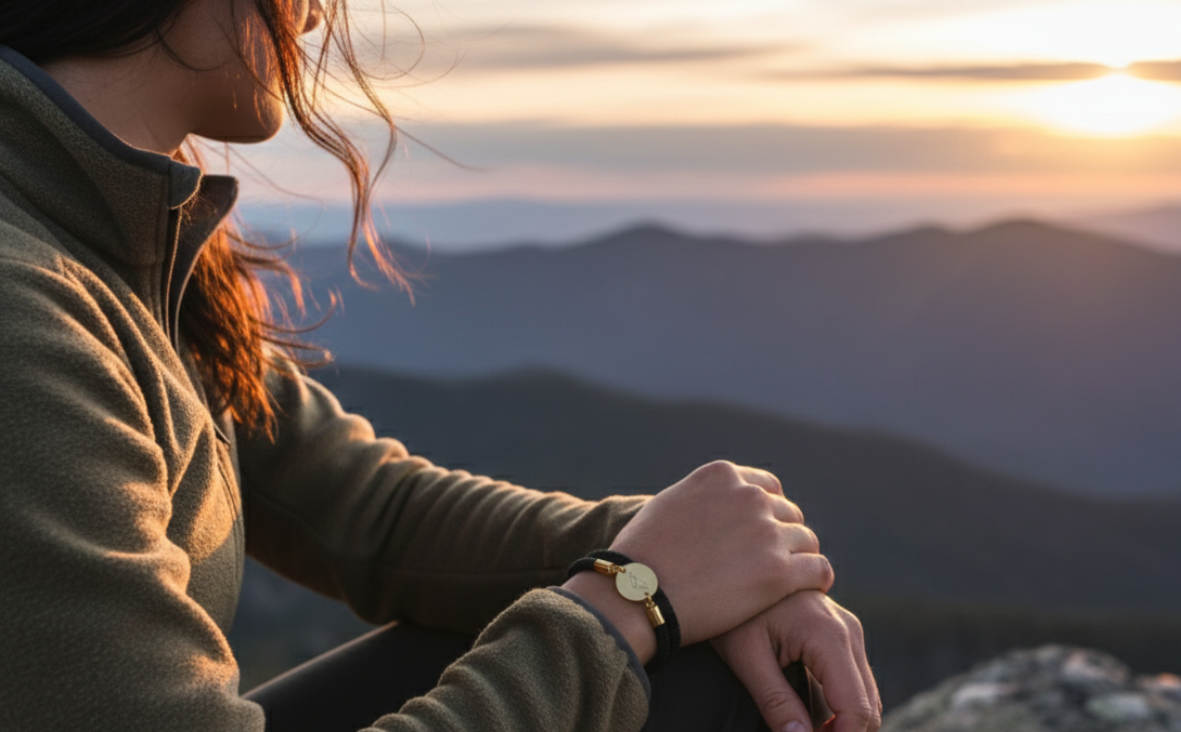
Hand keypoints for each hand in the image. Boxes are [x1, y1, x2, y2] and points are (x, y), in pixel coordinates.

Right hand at [563, 461, 833, 661]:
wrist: (635, 592)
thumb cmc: (642, 555)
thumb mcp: (669, 504)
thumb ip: (702, 498)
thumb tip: (717, 505)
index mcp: (722, 476)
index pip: (767, 487)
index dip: (768, 513)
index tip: (763, 535)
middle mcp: (749, 496)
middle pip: (789, 514)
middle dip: (783, 537)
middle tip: (773, 564)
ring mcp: (766, 532)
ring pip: (806, 541)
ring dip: (800, 559)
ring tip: (791, 580)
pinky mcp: (779, 571)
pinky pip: (818, 570)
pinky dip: (817, 578)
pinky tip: (811, 589)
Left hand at [711, 591, 880, 731]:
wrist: (734, 568)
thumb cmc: (735, 612)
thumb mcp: (747, 658)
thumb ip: (777, 703)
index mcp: (829, 635)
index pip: (856, 708)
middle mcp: (849, 630)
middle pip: (868, 705)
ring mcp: (850, 629)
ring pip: (866, 695)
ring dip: (845, 722)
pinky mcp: (843, 632)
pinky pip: (856, 680)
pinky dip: (843, 705)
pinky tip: (816, 718)